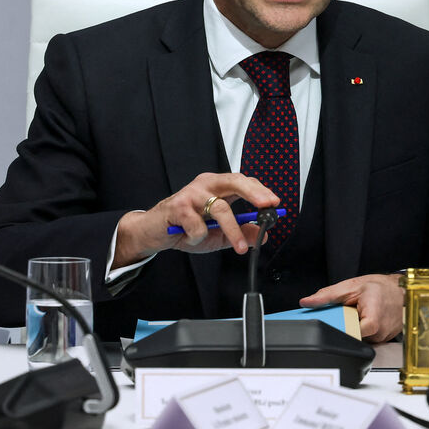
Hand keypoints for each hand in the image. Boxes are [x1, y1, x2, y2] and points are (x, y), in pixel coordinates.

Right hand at [115, 172, 280, 266]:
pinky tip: (190, 237)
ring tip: (238, 247)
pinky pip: (198, 225)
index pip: (243, 182)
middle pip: (234, 181)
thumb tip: (262, 235)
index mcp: (217, 187)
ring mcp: (191, 194)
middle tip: (266, 205)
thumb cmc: (185, 227)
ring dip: (232, 231)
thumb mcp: (218, 234)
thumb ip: (240, 233)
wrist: (154, 232)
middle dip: (253, 192)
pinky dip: (198, 237)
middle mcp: (205, 185)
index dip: (260, 191)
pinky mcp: (177, 207)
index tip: (274, 203)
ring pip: (220, 208)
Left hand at [299, 274, 403, 342]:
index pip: (346, 335)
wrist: (402, 289)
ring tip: (360, 313)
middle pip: (352, 337)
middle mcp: (378, 333)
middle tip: (349, 312)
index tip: (331, 322)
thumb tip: (307, 302)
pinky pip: (368, 337)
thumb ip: (327, 296)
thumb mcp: (351, 286)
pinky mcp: (385, 339)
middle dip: (346, 326)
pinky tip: (367, 317)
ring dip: (356, 327)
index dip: (336, 328)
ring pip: (360, 338)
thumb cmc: (382, 287)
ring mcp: (383, 338)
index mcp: (371, 322)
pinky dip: (364, 328)